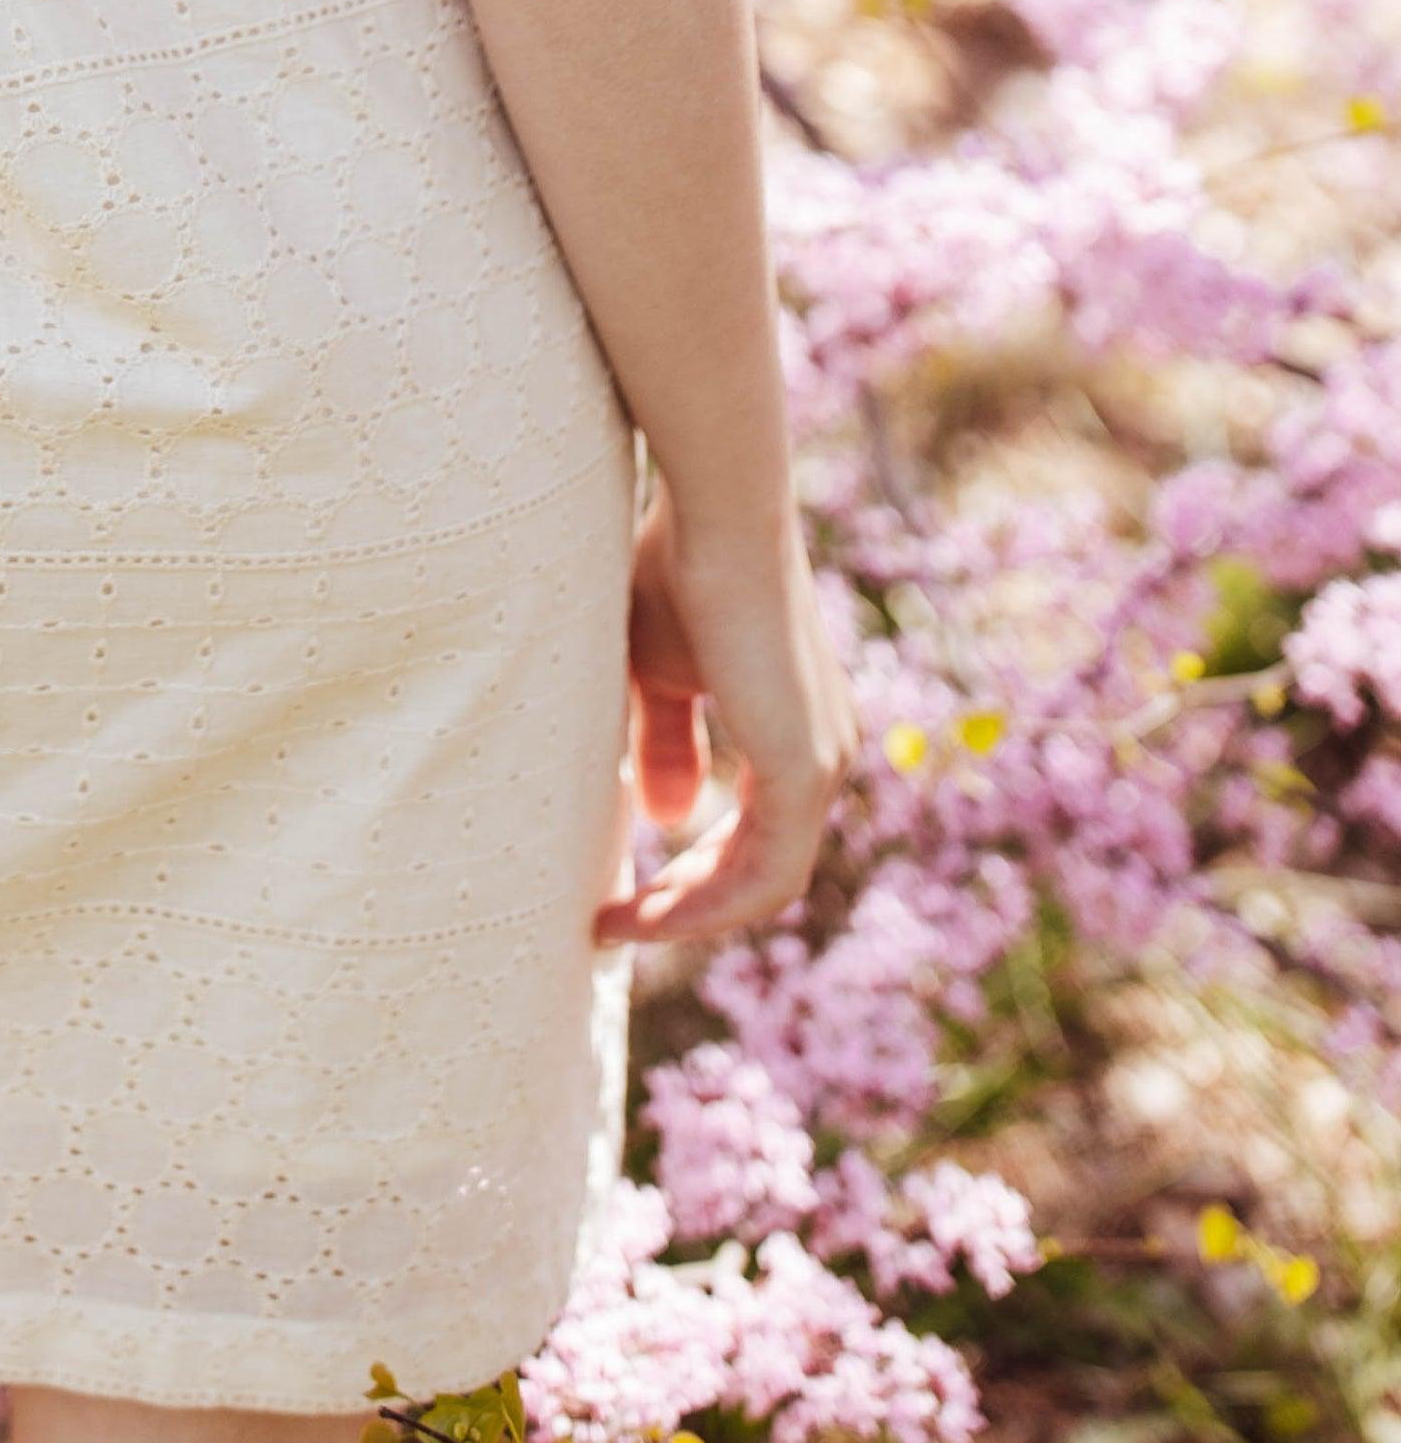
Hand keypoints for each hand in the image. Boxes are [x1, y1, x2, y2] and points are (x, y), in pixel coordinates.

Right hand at [597, 481, 854, 950]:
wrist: (717, 517)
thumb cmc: (680, 572)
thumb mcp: (659, 673)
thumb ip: (666, 744)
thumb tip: (667, 817)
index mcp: (797, 730)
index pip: (756, 835)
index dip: (691, 875)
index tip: (625, 894)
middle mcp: (825, 754)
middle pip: (761, 872)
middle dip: (685, 906)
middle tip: (616, 922)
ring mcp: (821, 765)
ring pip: (764, 885)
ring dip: (689, 916)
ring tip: (617, 925)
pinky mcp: (803, 769)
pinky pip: (764, 875)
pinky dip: (705, 903)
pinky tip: (646, 910)